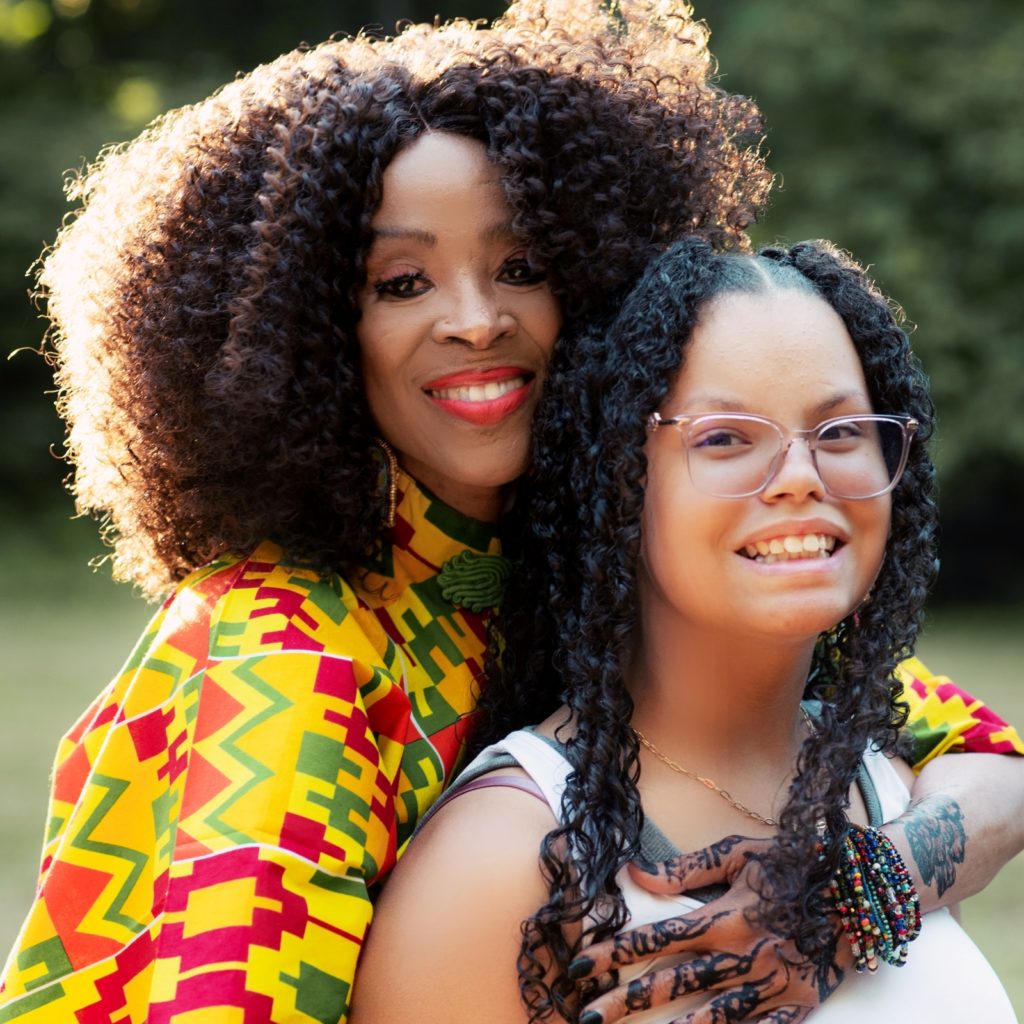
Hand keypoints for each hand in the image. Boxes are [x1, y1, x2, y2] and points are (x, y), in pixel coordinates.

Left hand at [570, 835, 846, 1023]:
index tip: (581, 964)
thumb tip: (635, 870)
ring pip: (712, 1016)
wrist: (862, 885)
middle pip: (674, 982)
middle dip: (626, 1000)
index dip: (615, 952)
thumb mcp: (738, 853)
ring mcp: (771, 984)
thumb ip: (685, 868)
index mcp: (723, 915)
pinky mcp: (800, 1005)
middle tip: (588, 1016)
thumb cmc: (793, 862)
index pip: (657, 938)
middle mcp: (742, 953)